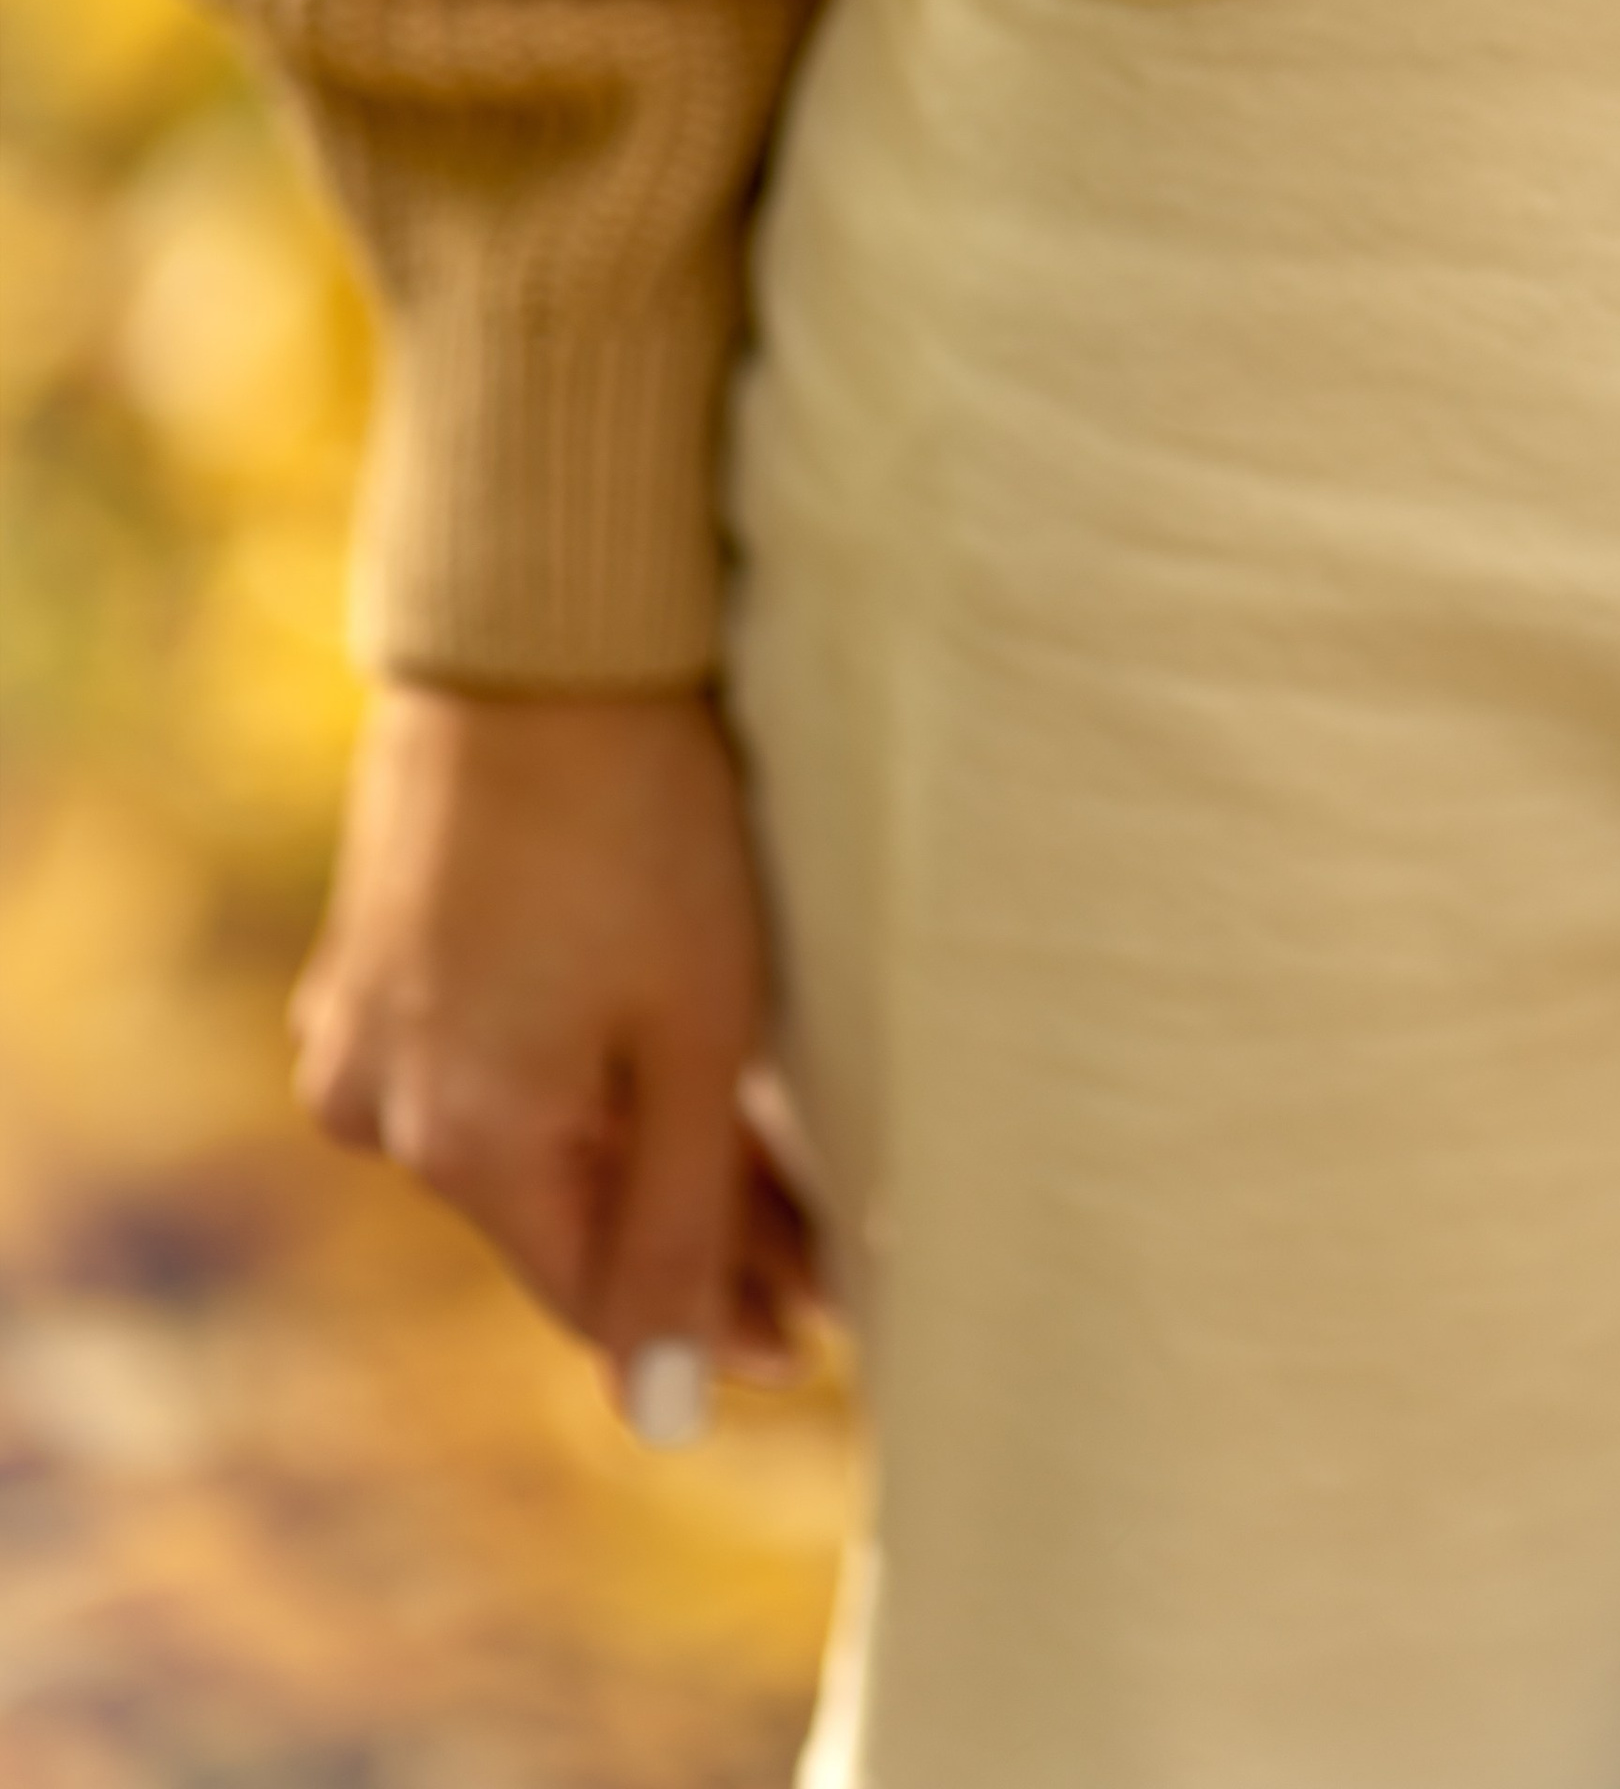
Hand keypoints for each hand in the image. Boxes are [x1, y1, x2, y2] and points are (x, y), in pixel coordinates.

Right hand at [290, 679, 821, 1434]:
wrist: (540, 643)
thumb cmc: (642, 828)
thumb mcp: (693, 1038)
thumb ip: (681, 1224)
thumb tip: (673, 1408)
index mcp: (454, 1141)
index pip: (597, 1292)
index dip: (713, 1323)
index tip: (817, 1343)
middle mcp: (378, 1107)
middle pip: (566, 1216)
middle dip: (698, 1238)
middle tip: (825, 1266)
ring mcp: (361, 1032)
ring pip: (536, 1139)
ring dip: (648, 1159)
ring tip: (780, 1178)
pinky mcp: (375, 963)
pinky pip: (494, 1066)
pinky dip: (588, 1083)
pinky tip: (678, 1081)